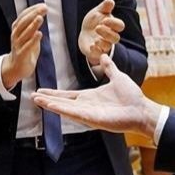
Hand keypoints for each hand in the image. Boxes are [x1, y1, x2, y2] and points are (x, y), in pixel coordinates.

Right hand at [1, 3, 46, 88]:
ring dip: (32, 25)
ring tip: (40, 18)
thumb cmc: (25, 49)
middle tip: (44, 8)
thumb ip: (33, 24)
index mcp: (17, 28)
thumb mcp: (28, 34)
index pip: (23, 16)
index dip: (32, 10)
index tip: (43, 5)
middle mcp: (15, 35)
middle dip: (33, 14)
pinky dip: (32, 40)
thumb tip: (42, 11)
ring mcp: (17, 45)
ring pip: (24, 33)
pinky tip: (39, 34)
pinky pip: (26, 46)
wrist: (16, 67)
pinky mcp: (21, 55)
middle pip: (23, 22)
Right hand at [33, 54, 163, 140]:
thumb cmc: (132, 97)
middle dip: (47, 99)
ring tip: (36, 100)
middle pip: (62, 102)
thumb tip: (104, 56)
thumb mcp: (117, 77)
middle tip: (32, 96)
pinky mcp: (92, 119)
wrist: (142, 109)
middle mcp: (86, 106)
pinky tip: (50, 105)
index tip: (41, 90)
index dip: (54, 93)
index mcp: (90, 97)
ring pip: (64, 108)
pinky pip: (73, 113)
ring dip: (50, 104)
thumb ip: (109, 68)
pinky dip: (61, 109)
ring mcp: (88, 113)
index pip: (68, 95)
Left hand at [78, 0, 123, 63]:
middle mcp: (110, 37)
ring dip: (102, 42)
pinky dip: (96, 50)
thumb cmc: (94, 21)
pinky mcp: (96, 52)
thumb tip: (110, 0)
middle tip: (97, 27)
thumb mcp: (98, 12)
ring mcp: (104, 45)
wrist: (85, 32)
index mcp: (113, 26)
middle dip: (107, 33)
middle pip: (115, 38)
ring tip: (95, 39)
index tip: (104, 20)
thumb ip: (104, 7)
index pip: (120, 26)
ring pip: (108, 46)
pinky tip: (91, 46)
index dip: (114, 23)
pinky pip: (99, 54)